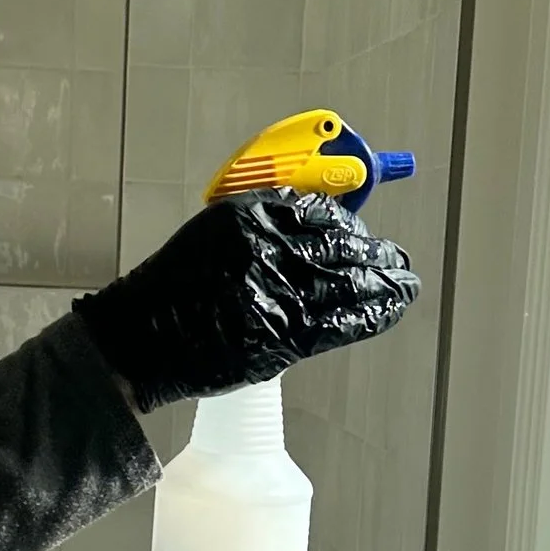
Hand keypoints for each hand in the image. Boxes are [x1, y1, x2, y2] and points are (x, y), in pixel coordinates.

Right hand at [73, 189, 418, 412]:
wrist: (143, 338)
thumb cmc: (173, 290)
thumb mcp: (213, 236)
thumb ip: (261, 230)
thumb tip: (317, 232)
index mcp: (249, 216)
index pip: (318, 212)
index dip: (349, 224)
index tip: (364, 232)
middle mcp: (269, 248)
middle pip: (341, 247)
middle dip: (375, 254)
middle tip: (399, 259)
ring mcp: (279, 291)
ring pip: (349, 282)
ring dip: (385, 283)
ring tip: (405, 283)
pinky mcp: (287, 334)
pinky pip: (342, 320)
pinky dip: (373, 314)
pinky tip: (392, 308)